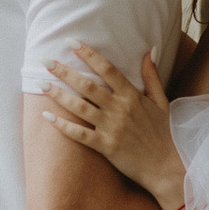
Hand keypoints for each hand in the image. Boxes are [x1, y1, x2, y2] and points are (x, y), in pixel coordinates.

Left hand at [41, 46, 183, 209]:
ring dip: (58, 95)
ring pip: (79, 107)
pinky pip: (80, 134)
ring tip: (42, 84)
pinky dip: (63, 126)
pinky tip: (47, 117)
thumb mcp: (161, 101)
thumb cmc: (164, 133)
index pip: (107, 69)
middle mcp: (120, 109)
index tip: (71, 42)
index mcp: (132, 96)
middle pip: (87, 86)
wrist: (167, 167)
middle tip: (45, 61)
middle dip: (64, 72)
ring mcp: (111, 128)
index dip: (88, 54)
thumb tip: (150, 50)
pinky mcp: (105, 147)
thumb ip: (151, 76)